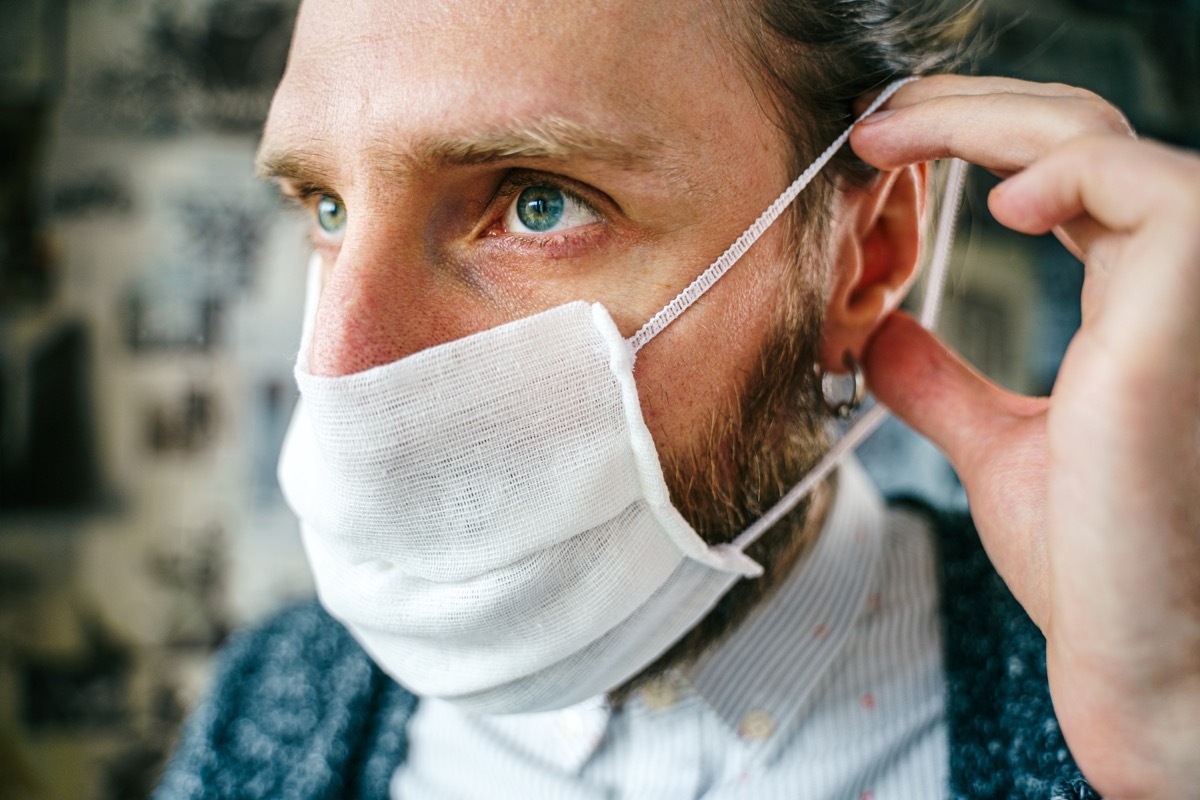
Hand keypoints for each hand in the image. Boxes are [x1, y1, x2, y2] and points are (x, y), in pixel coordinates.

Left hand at [850, 75, 1199, 799]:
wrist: (1137, 650)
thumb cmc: (1089, 560)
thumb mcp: (995, 444)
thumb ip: (941, 382)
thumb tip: (878, 334)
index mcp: (1129, 300)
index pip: (1059, 173)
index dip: (974, 138)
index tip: (876, 149)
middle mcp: (1167, 279)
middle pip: (1075, 133)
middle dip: (966, 110)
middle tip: (871, 121)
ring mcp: (1189, 287)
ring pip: (1098, 138)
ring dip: (985, 119)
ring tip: (888, 137)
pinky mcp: (1193, 306)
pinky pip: (1147, 186)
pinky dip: (1066, 170)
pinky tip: (995, 203)